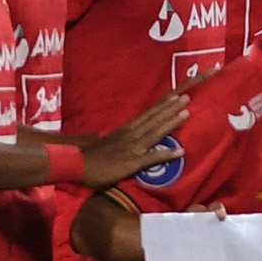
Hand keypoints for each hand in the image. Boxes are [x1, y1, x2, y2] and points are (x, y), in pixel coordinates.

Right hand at [77, 92, 191, 191]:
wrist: (75, 165)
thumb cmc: (91, 158)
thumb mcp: (110, 144)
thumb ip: (123, 140)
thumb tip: (134, 138)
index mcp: (126, 130)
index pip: (147, 115)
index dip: (162, 105)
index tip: (176, 95)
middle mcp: (130, 135)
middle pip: (153, 118)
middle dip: (170, 107)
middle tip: (186, 97)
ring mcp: (132, 147)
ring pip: (155, 132)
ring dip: (171, 122)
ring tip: (186, 112)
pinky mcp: (131, 162)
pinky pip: (152, 158)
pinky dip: (166, 154)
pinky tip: (181, 152)